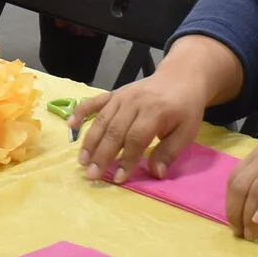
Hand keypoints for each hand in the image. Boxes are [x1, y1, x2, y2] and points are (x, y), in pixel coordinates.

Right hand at [73, 68, 206, 183]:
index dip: (127, 159)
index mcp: (154, 110)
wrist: (180, 77)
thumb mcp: (187, 131)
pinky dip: (81, 112)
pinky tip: (71, 126)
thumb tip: (155, 173)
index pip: (136, 138)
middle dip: (102, 155)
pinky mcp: (114, 94)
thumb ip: (170, 152)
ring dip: (90, 141)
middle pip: (114, 130)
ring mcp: (121, 96)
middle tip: (92, 175)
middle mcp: (134, 102)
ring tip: (82, 161)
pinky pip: (94, 102)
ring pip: (102, 120)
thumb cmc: (184, 108)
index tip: (119, 178)